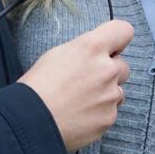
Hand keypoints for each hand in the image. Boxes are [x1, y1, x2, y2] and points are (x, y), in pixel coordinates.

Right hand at [18, 19, 132, 151]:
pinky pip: (110, 112)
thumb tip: (94, 55)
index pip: (123, 31)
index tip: (111, 47)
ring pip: (118, 91)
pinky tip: (79, 116)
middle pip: (123, 65)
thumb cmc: (37, 87)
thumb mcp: (57, 54)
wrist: (30, 122)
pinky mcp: (109, 118)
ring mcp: (111, 96)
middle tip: (88, 81)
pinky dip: (98, 114)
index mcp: (92, 47)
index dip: (118, 39)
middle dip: (110, 71)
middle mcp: (107, 69)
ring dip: (105, 94)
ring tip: (79, 102)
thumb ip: (84, 51)